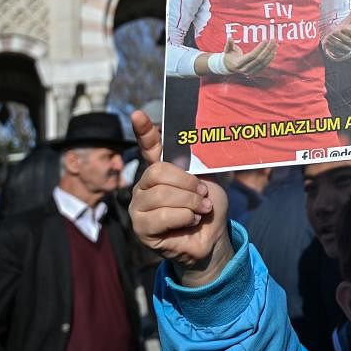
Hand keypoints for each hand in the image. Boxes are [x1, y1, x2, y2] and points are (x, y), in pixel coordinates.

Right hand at [129, 110, 231, 286]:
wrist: (212, 237)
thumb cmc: (208, 206)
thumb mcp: (209, 180)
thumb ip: (201, 163)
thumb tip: (209, 138)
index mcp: (162, 169)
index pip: (149, 145)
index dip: (144, 130)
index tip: (138, 113)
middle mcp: (145, 185)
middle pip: (158, 173)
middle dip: (188, 184)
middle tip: (203, 195)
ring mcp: (139, 207)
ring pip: (161, 196)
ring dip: (190, 203)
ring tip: (200, 210)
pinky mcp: (141, 229)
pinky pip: (161, 217)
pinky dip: (184, 218)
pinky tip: (191, 222)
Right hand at [213, 38, 277, 75]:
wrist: (229, 67)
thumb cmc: (229, 57)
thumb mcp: (227, 50)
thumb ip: (229, 44)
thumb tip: (230, 38)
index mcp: (238, 63)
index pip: (252, 56)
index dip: (260, 48)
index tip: (266, 40)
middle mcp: (245, 69)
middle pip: (259, 59)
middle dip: (267, 50)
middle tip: (273, 40)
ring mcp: (251, 72)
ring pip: (263, 63)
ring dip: (271, 54)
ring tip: (275, 45)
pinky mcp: (255, 72)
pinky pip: (264, 66)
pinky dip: (270, 59)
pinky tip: (274, 52)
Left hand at [322, 6, 350, 60]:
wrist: (339, 39)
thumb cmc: (344, 29)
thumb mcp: (347, 22)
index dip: (349, 32)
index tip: (341, 28)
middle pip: (350, 42)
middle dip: (341, 37)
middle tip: (333, 32)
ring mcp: (348, 49)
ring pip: (344, 48)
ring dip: (336, 43)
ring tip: (328, 37)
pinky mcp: (341, 54)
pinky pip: (338, 53)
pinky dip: (332, 48)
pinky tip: (327, 43)